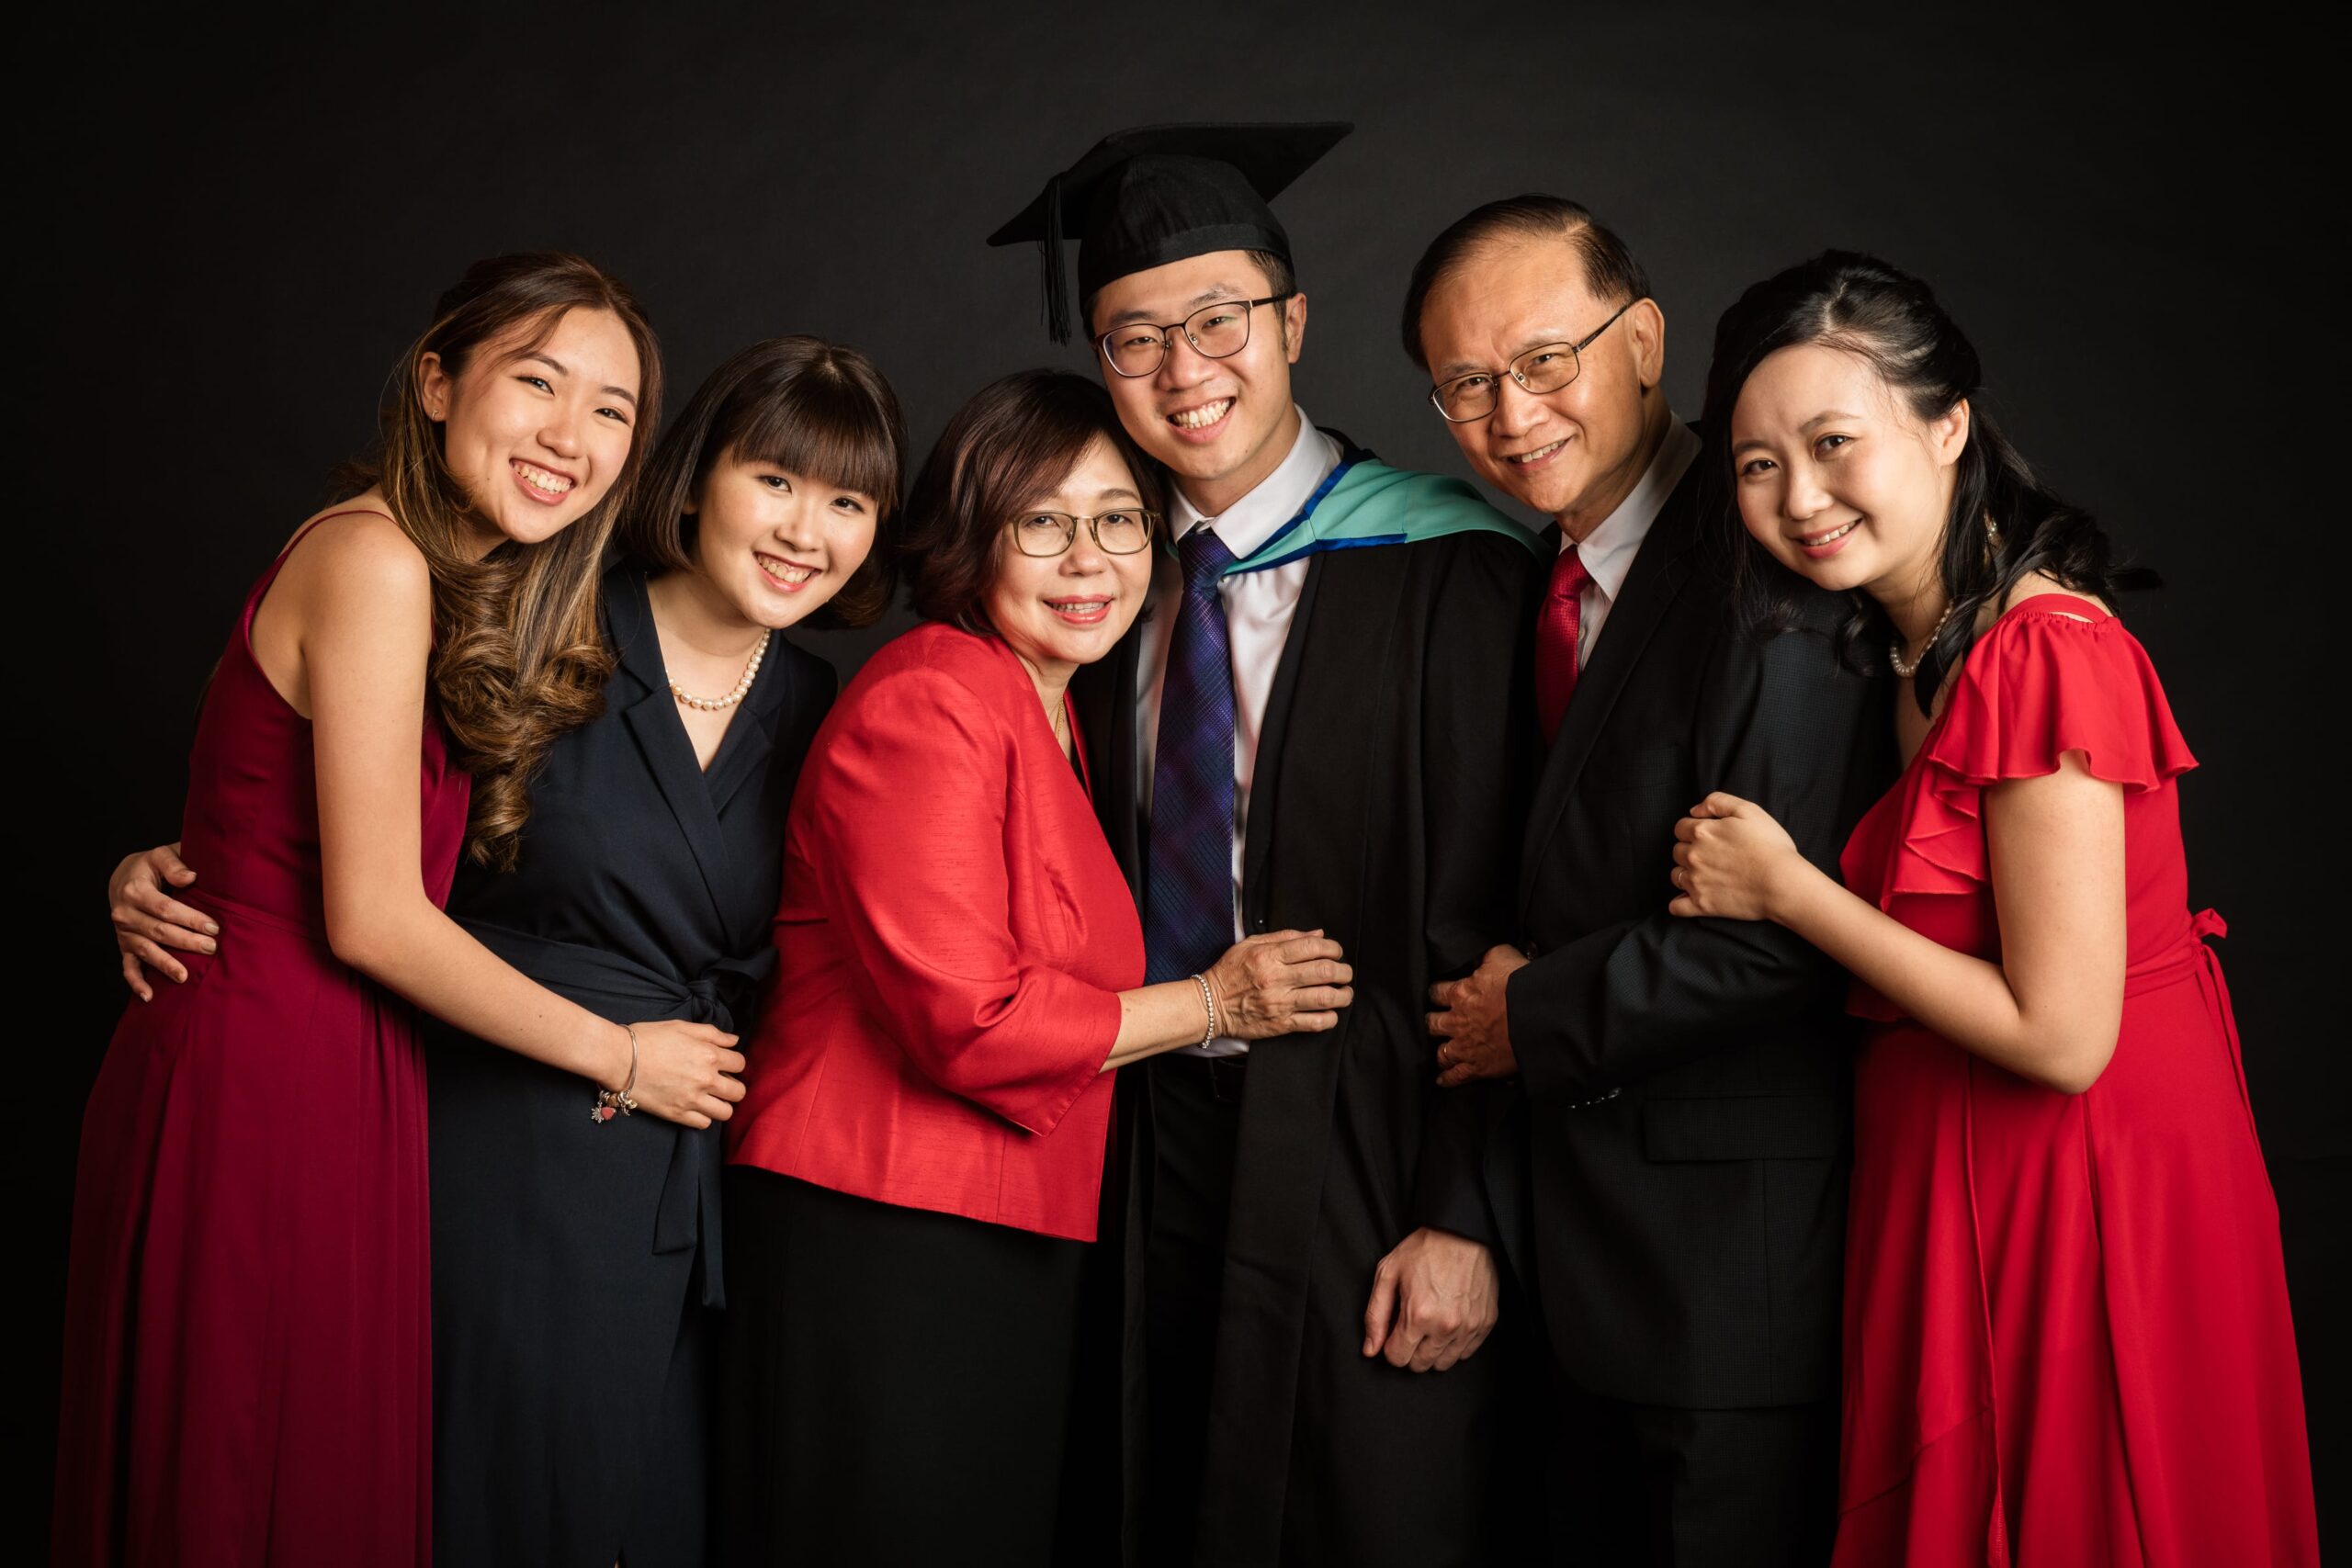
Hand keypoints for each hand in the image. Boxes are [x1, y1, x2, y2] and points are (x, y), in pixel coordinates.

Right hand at [109, 842, 217, 1000]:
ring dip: (165, 964)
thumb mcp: (160, 855)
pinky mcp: (124, 946)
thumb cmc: (150, 867)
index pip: (165, 909)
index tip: (213, 927)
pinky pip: (128, 967)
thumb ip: (174, 864)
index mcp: (135, 891)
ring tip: (184, 976)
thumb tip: (191, 877)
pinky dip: (136, 983)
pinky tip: (149, 996)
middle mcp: (125, 914)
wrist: (123, 878)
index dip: (189, 919)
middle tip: (211, 948)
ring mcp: (124, 933)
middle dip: (185, 941)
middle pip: (158, 931)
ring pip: (145, 951)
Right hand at [614, 1019, 747, 1128]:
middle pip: (738, 1092)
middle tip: (721, 1083)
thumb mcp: (682, 1027)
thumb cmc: (648, 1038)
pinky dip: (703, 1117)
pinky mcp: (677, 1115)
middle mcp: (705, 1079)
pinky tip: (695, 1106)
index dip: (734, 1063)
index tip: (725, 1064)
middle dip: (733, 1086)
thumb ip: (712, 1034)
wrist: (619, 1058)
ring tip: (711, 1098)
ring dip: (722, 1104)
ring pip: (725, 1112)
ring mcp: (692, 1100)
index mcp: (709, 1055)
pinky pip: (704, 1124)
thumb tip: (734, 1040)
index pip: (740, 1064)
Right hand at [1205, 929, 1352, 1038]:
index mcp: (1270, 956)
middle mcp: (1277, 979)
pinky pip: (1315, 1023)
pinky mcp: (1281, 1024)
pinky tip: (1331, 1012)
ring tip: (1345, 993)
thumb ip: (1285, 937)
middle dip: (1343, 971)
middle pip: (1324, 971)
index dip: (1333, 948)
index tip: (1336, 952)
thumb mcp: (1251, 944)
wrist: (1210, 1005)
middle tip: (1345, 973)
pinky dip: (1330, 1018)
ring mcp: (1280, 1003)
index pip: (1313, 947)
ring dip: (1343, 995)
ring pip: (1325, 998)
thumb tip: (1317, 934)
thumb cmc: (1230, 972)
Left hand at [1360, 1227, 1498, 1371]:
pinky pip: (1466, 1353)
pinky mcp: (1485, 1324)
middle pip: (1420, 1365)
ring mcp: (1468, 1327)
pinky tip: (1447, 1324)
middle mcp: (1445, 1327)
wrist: (1462, 1231)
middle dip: (1410, 1350)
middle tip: (1411, 1326)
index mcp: (1418, 1315)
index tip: (1394, 1330)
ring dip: (1432, 1350)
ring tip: (1430, 1325)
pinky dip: (1454, 1345)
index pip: (1397, 1358)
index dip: (1391, 1346)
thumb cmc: (1424, 1248)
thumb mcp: (1388, 1274)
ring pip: (1444, 1363)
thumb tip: (1370, 1350)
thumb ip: (1375, 1316)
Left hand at [1427, 944, 1526, 1086]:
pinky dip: (1448, 1078)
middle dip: (1433, 1023)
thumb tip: (1478, 950)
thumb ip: (1485, 954)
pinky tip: (1442, 1080)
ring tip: (1439, 1053)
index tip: (1436, 995)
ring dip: (1440, 1051)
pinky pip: (1456, 1075)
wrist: (1536, 1017)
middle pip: (1433, 1024)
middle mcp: (1457, 1021)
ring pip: (1441, 1051)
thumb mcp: (1501, 956)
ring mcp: (1465, 1046)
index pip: (1436, 992)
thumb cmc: (1520, 986)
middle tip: (1434, 1023)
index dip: (1436, 993)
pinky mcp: (1477, 1067)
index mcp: (1460, 994)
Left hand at [1670, 792, 1805, 922]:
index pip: (1681, 828)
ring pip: (1676, 876)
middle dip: (1689, 850)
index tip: (1707, 836)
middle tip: (1711, 855)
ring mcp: (1696, 882)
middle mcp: (1693, 856)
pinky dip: (1679, 904)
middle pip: (1677, 851)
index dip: (1692, 829)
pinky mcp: (1702, 905)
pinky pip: (1677, 907)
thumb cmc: (1770, 846)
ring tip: (1705, 875)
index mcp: (1702, 832)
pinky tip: (1687, 899)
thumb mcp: (1748, 810)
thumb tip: (1695, 810)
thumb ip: (1718, 802)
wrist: (1783, 883)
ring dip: (1685, 873)